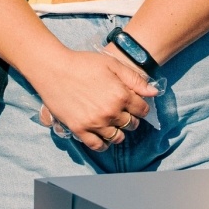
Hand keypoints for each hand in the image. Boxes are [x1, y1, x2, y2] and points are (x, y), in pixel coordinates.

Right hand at [33, 49, 155, 151]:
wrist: (54, 69)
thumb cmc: (83, 63)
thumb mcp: (112, 64)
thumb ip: (135, 79)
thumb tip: (154, 92)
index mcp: (121, 95)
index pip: (142, 110)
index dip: (141, 107)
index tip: (136, 104)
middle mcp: (110, 112)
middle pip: (131, 124)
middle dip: (131, 119)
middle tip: (124, 112)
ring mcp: (95, 123)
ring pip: (117, 137)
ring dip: (119, 132)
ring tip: (114, 124)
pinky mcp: (79, 129)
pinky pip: (97, 145)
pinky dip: (104, 144)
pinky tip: (104, 136)